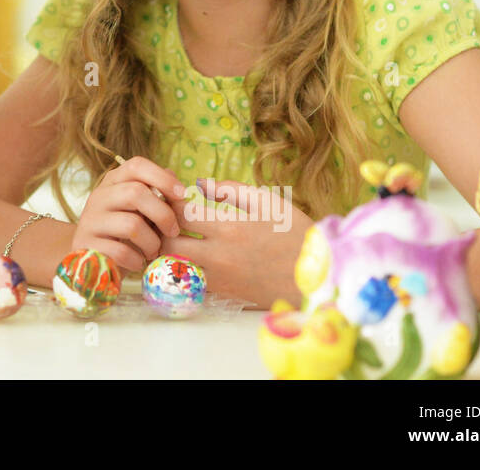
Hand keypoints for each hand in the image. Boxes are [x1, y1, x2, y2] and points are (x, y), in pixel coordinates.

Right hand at [70, 157, 184, 273]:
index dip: (162, 178)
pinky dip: (136, 260)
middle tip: (173, 231)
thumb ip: (157, 195)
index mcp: (113, 182)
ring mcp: (90, 220)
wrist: (93, 261)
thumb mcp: (140, 210)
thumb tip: (176, 183)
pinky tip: (137, 262)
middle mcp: (99, 196)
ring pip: (131, 225)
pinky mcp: (87, 245)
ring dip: (151, 242)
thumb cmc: (124, 232)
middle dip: (163, 214)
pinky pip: (121, 251)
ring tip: (153, 251)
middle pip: (135, 192)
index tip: (182, 195)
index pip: (136, 166)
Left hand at [169, 177, 312, 308]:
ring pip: (173, 266)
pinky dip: (182, 269)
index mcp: (230, 227)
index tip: (171, 196)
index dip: (169, 201)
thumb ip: (230, 190)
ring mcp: (219, 278)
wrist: (318, 278)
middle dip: (161, 228)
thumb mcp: (268, 202)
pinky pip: (189, 281)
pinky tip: (188, 256)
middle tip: (165, 218)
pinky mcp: (223, 294)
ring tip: (174, 236)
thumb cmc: (295, 234)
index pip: (179, 212)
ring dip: (168, 250)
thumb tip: (200, 184)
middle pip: (167, 242)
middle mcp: (219, 255)